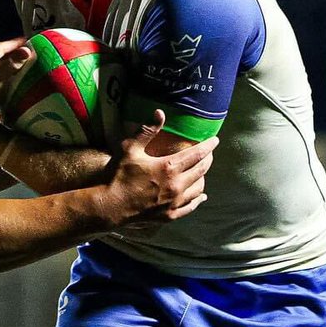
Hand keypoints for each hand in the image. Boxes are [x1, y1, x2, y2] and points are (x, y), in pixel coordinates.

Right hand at [99, 112, 216, 225]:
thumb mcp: (130, 149)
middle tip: (209, 154)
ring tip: (202, 172)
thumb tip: (160, 112)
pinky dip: (198, 200)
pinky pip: (190, 207)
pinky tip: (201, 196)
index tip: (215, 140)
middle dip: (208, 160)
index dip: (208, 146)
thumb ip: (147, 130)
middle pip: (202, 170)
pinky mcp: (170, 214)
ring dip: (203, 178)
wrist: (110, 206)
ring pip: (199, 188)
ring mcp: (174, 202)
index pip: (197, 154)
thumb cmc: (119, 176)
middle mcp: (177, 185)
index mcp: (169, 167)